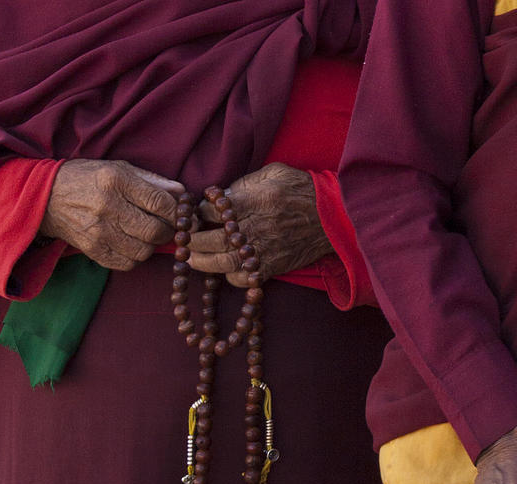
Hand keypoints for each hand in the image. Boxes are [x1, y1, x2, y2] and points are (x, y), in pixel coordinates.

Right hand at [41, 159, 182, 269]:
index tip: (181, 216)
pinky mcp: (93, 249)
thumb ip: (154, 181)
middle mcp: (107, 206)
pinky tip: (131, 244)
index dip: (177, 213)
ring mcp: (98, 231)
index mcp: (116, 181)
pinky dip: (136, 257)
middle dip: (168, 232)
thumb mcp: (120, 169)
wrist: (46, 197)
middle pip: (155, 231)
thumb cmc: (89, 179)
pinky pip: (128, 263)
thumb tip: (182, 193)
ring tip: (146, 235)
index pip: (160, 203)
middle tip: (165, 227)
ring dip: (152, 245)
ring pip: (144, 251)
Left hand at [188, 163, 331, 286]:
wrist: (332, 216)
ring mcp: (261, 250)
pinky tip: (226, 269)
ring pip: (220, 262)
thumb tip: (221, 196)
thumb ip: (243, 184)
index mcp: (247, 201)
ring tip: (192, 260)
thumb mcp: (270, 173)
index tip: (193, 214)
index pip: (207, 210)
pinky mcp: (271, 266)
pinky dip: (230, 276)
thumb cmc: (301, 189)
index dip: (196, 213)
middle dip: (191, 241)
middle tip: (183, 241)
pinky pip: (243, 278)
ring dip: (202, 263)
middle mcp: (250, 228)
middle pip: (207, 239)